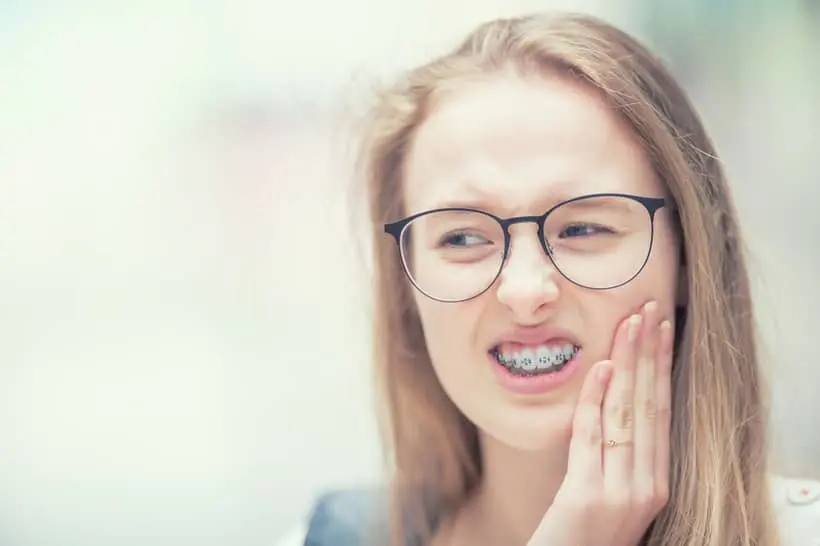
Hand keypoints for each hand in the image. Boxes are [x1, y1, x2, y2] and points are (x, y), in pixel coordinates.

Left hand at [527, 301, 673, 545]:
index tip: (661, 329)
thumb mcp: (610, 491)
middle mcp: (647, 487)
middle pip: (650, 406)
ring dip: (628, 364)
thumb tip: (611, 395)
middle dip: (650, 354)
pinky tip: (602, 367)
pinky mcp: (587, 498)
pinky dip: (596, 400)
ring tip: (630, 324)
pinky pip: (592, 437)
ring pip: (627, 415)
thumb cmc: (583, 534)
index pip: (662, 412)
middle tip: (649, 310)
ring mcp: (620, 494)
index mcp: (656, 483)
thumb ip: (616, 454)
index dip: (662, 368)